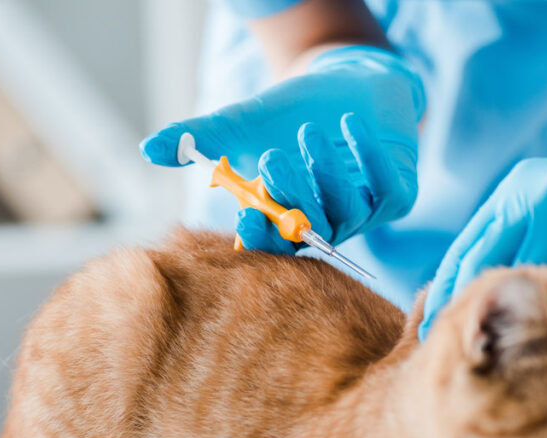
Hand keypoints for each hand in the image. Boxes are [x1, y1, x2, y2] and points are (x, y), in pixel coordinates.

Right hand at [141, 46, 423, 253]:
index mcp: (283, 220)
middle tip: (273, 160)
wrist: (348, 84)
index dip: (259, 237)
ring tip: (310, 132)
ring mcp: (362, 215)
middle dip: (290, 197)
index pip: (270, 245)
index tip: (245, 219)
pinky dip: (369, 158)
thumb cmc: (289, 113)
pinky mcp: (398, 196)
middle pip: (307, 231)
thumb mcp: (241, 124)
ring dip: (326, 174)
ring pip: (346, 212)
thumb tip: (147, 148)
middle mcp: (322, 225)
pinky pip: (387, 190)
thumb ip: (197, 139)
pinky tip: (351, 125)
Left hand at [419, 100, 546, 338]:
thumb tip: (473, 301)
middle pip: (486, 267)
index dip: (446, 295)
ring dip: (515, 326)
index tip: (431, 335)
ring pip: (529, 283)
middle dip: (466, 315)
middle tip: (452, 359)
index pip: (467, 250)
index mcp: (517, 193)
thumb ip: (522, 246)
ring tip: (496, 365)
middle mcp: (535, 196)